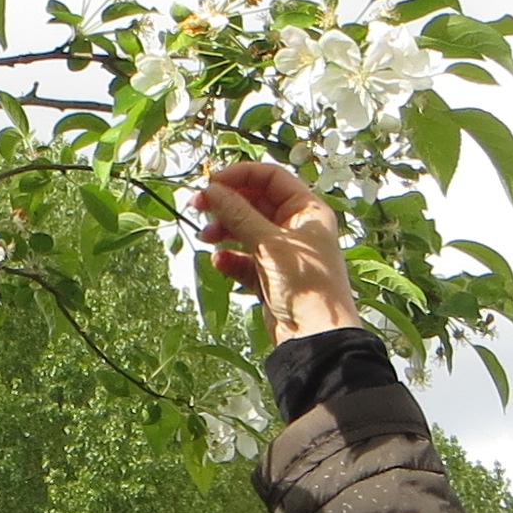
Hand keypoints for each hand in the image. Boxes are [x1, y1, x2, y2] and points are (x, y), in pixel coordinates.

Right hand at [192, 158, 357, 340]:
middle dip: (226, 204)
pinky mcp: (269, 276)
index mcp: (306, 210)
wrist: (315, 337)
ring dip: (223, 230)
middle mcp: (295, 227)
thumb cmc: (305, 284)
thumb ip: (239, 214)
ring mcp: (281, 252)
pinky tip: (219, 263)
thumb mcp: (270, 243)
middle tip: (197, 207)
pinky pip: (243, 258)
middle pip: (254, 202)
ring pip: (245, 229)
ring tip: (205, 238)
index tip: (211, 182)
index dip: (240, 175)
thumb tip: (212, 189)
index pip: (270, 177)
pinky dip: (229, 258)